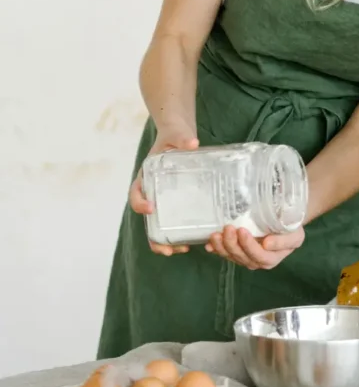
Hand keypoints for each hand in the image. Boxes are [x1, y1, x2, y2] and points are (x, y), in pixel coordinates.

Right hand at [130, 123, 198, 256]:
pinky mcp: (177, 202)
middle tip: (166, 248)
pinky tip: (193, 241)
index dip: (140, 202)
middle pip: (146, 219)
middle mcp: (152, 191)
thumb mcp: (177, 135)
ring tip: (178, 251)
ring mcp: (164, 199)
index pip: (136, 192)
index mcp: (146, 176)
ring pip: (159, 225)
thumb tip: (192, 143)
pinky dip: (180, 233)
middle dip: (153, 236)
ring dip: (165, 241)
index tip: (150, 208)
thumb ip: (182, 138)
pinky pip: (175, 220)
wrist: (180, 136)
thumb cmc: (174, 136)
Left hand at [206, 225, 305, 270]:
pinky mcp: (236, 252)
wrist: (285, 224)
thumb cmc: (291, 229)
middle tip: (228, 228)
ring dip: (221, 246)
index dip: (248, 245)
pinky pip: (225, 253)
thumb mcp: (295, 235)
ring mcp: (245, 257)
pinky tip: (209, 244)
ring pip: (231, 255)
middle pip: (242, 256)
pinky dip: (216, 249)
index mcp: (271, 259)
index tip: (242, 230)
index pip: (258, 255)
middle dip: (232, 243)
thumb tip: (267, 244)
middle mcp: (256, 262)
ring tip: (215, 234)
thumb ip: (283, 241)